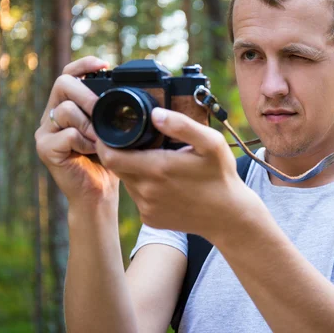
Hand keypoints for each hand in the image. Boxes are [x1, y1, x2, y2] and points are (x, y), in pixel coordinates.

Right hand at [35, 56, 119, 209]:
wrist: (98, 193)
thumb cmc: (107, 160)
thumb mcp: (111, 129)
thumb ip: (109, 110)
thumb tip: (125, 89)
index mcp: (67, 105)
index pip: (69, 75)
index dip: (83, 65)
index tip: (104, 64)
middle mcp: (52, 114)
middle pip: (62, 84)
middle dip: (86, 94)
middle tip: (102, 110)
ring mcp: (45, 131)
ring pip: (65, 110)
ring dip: (89, 124)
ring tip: (100, 139)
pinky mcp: (44, 148)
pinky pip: (66, 134)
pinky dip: (84, 142)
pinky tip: (92, 151)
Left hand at [95, 107, 259, 238]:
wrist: (228, 216)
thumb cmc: (221, 176)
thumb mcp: (211, 144)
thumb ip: (182, 125)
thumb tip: (154, 114)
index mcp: (157, 169)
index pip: (110, 156)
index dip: (105, 143)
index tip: (112, 133)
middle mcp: (146, 191)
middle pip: (117, 168)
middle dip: (121, 154)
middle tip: (139, 144)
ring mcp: (147, 208)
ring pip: (128, 182)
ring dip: (135, 170)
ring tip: (157, 162)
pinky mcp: (151, 219)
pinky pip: (138, 198)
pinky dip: (145, 188)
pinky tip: (165, 183)